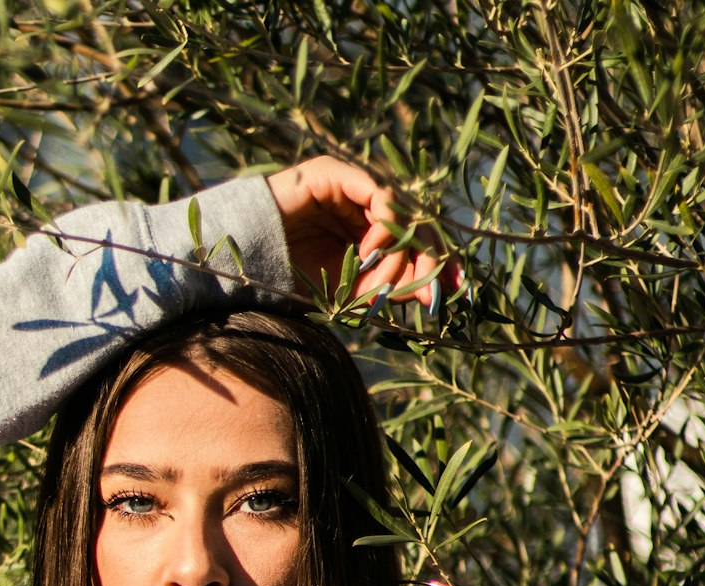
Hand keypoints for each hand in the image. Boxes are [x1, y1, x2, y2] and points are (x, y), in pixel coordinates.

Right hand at [267, 155, 454, 303]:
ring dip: (400, 249)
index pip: (415, 242)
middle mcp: (366, 207)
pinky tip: (369, 250)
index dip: (439, 262)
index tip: (455, 289)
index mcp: (369, 233)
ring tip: (383, 276)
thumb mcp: (349, 291)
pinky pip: (379, 194)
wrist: (249, 257)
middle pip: (416, 223)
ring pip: (401, 211)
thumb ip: (388, 288)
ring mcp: (353, 187)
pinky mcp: (338, 174)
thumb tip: (429, 292)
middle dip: (430, 256)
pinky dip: (384, 225)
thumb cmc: (293, 276)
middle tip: (434, 286)